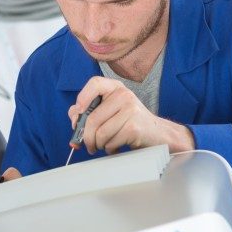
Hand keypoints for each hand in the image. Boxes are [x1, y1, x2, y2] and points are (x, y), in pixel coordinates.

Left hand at [69, 76, 193, 154]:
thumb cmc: (129, 123)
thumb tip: (74, 117)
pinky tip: (117, 147)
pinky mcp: (134, 127)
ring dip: (99, 144)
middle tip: (88, 145)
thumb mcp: (110, 112)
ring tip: (105, 145)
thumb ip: (89, 111)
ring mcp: (131, 110)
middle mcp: (124, 95)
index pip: (95, 83)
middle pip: (92, 118)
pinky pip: (111, 141)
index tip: (78, 113)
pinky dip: (110, 149)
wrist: (157, 134)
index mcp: (116, 88)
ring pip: (100, 133)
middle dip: (86, 137)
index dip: (82, 97)